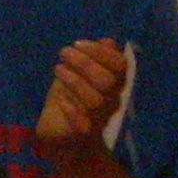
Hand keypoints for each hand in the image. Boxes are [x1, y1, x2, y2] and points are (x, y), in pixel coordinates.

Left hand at [36, 38, 129, 166]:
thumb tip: (108, 42)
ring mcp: (100, 118)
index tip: (77, 43)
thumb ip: (96, 57)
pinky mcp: (85, 134)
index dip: (100, 52)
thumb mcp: (80, 72)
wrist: (63, 135)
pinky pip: (82, 123)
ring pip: (96, 100)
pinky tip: (60, 98)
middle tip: (64, 53)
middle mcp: (112, 101)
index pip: (120, 64)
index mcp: (115, 83)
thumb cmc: (73, 97)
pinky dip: (70, 108)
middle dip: (84, 63)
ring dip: (74, 81)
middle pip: (107, 81)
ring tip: (58, 69)